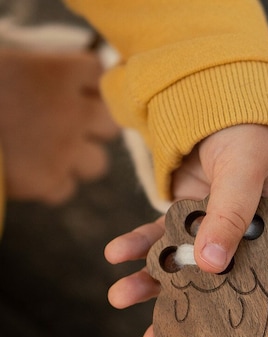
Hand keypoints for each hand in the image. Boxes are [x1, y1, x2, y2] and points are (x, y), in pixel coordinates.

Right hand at [0, 48, 118, 202]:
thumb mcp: (6, 67)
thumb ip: (40, 76)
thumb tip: (70, 87)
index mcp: (56, 73)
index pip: (97, 75)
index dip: (85, 86)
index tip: (73, 91)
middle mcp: (70, 111)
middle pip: (110, 124)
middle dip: (91, 127)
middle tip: (66, 126)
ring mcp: (63, 149)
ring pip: (97, 163)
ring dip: (77, 161)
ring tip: (46, 154)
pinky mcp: (48, 181)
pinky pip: (66, 189)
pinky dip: (50, 185)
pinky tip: (27, 174)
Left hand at [105, 123, 267, 336]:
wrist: (224, 101)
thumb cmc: (251, 135)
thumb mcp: (245, 173)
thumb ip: (229, 215)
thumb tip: (210, 264)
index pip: (256, 286)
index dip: (232, 317)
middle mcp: (245, 241)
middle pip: (214, 285)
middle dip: (181, 312)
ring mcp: (213, 230)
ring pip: (182, 263)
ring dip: (150, 280)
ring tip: (120, 297)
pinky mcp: (186, 215)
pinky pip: (161, 235)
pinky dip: (138, 244)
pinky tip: (115, 253)